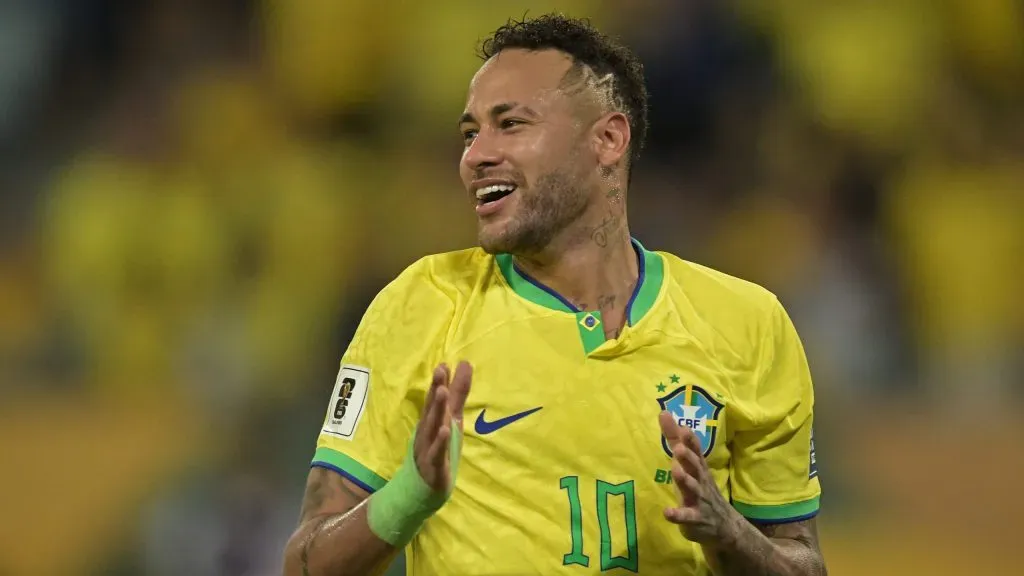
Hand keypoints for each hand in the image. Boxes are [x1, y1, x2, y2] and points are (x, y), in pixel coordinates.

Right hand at [413, 362, 472, 493]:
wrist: (425, 488)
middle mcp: (427, 431)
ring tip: (442, 392)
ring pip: (432, 427)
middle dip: (435, 389)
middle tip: (441, 370)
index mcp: (432, 421)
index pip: (434, 399)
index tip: (444, 364)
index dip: (439, 382)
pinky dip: (440, 441)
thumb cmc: (439, 448)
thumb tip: (465, 364)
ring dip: (436, 410)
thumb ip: (458, 393)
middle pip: (431, 408)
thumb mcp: (452, 419)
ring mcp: (428, 448)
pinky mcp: (434, 465)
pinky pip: (436, 452)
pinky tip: (445, 430)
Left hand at [658, 410, 738, 544]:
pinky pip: (686, 516)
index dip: (690, 440)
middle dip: (688, 457)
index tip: (683, 428)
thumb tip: (663, 413)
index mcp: (698, 467)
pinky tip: (667, 512)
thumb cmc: (700, 488)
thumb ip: (675, 439)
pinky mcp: (695, 518)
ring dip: (685, 480)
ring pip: (692, 489)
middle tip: (678, 448)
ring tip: (675, 471)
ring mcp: (699, 499)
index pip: (696, 450)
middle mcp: (700, 480)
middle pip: (696, 467)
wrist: (724, 525)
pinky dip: (677, 514)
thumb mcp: (688, 463)